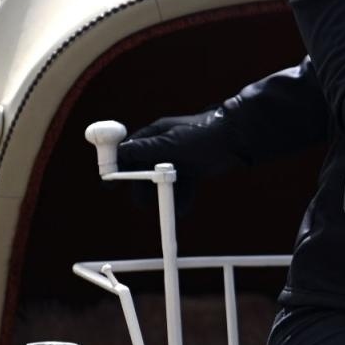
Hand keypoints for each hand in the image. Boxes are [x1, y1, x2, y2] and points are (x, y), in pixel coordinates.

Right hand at [117, 109, 235, 209]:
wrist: (235, 138)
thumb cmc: (201, 134)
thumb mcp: (168, 143)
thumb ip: (143, 150)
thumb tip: (120, 152)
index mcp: (155, 135)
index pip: (129, 150)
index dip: (118, 166)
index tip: (110, 182)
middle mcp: (164, 146)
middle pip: (144, 169)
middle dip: (141, 186)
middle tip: (141, 202)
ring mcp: (179, 158)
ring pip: (163, 180)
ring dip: (162, 194)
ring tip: (164, 207)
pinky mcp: (194, 169)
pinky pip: (182, 186)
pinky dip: (180, 198)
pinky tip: (181, 210)